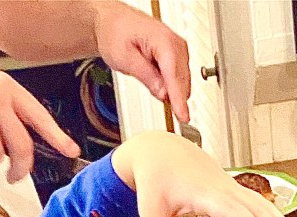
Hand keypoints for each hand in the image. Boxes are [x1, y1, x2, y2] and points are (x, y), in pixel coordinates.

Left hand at [95, 2, 191, 123]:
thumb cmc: (115, 33)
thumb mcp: (124, 58)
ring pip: (183, 80)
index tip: (183, 116)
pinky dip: (172, 86)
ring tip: (156, 90)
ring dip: (174, 92)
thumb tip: (163, 93)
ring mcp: (178, 49)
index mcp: (163, 41)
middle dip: (176, 97)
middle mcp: (175, 43)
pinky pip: (179, 77)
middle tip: (167, 109)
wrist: (113, 21)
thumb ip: (146, 76)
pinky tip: (161, 87)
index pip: (174, 76)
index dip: (179, 99)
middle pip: (182, 80)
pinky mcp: (177, 55)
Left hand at [112, 132, 296, 216]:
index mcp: (204, 192)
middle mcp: (224, 188)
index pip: (234, 210)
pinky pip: (261, 205)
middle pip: (258, 211)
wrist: (160, 149)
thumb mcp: (148, 209)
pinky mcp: (234, 191)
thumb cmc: (156, 174)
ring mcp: (232, 188)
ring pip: (265, 207)